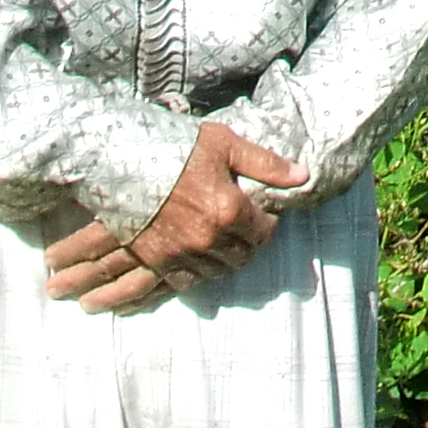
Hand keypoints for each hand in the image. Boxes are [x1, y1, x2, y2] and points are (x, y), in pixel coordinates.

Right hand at [44, 121, 307, 312]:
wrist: (124, 159)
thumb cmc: (178, 148)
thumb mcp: (226, 145)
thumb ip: (266, 164)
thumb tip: (302, 175)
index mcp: (229, 210)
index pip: (263, 231)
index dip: (268, 224)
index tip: (263, 216)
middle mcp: (208, 239)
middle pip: (240, 256)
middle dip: (247, 246)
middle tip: (244, 233)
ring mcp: (180, 254)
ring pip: (213, 273)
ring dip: (220, 263)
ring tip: (219, 250)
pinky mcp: (155, 261)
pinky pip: (181, 283)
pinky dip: (190, 277)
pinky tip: (194, 261)